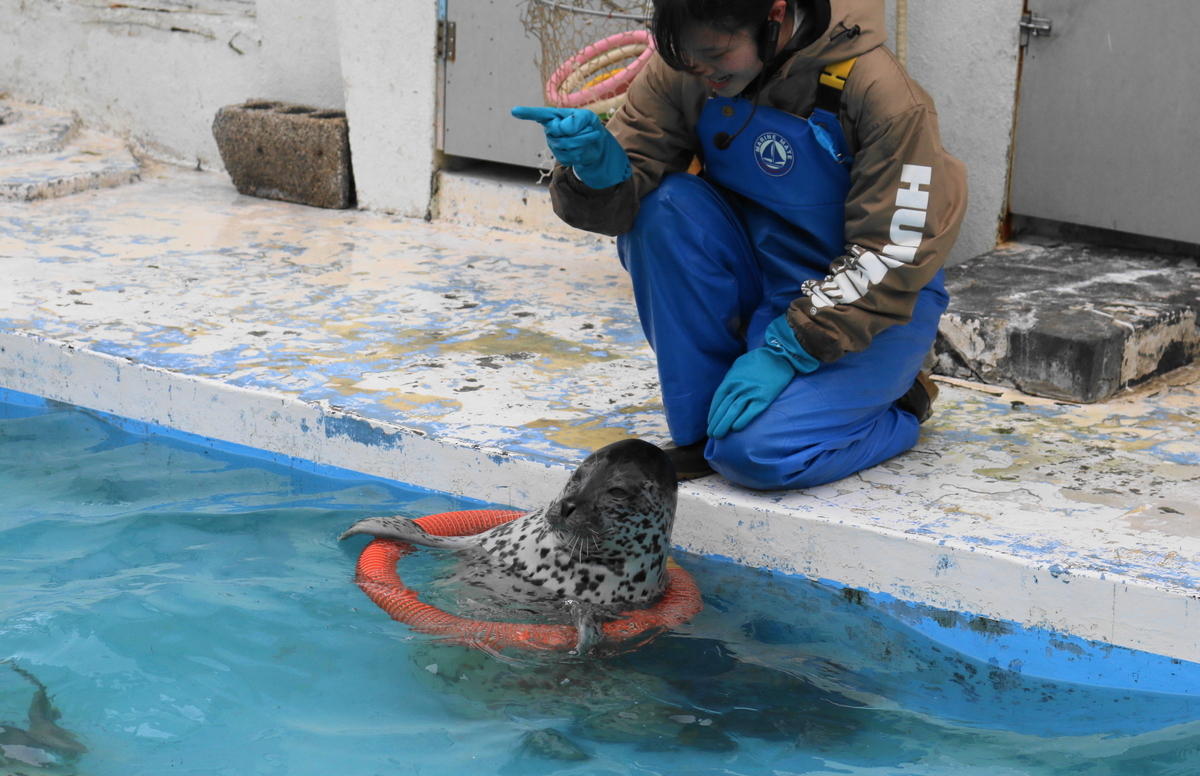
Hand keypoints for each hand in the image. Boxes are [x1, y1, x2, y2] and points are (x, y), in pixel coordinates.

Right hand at [511, 106, 631, 188]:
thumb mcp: (587, 117)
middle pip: (559, 130)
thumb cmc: (588, 126)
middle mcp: (550, 131)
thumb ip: (577, 119)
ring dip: (585, 139)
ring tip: (591, 136)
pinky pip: (573, 155)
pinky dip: (584, 150)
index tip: (514, 111)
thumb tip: (564, 128)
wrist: (597, 145)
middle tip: (589, 128)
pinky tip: (584, 148)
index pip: (539, 115)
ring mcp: (554, 145)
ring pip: (568, 143)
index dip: (527, 113)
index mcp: (553, 117)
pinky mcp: (562, 158)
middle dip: (578, 129)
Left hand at [706, 316, 819, 438]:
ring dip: (724, 425)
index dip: (713, 412)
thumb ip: (731, 379)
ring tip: (719, 436)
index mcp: (731, 379)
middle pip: (723, 408)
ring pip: (733, 411)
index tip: (710, 423)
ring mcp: (751, 393)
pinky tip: (735, 429)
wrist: (779, 356)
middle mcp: (738, 387)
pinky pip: (750, 412)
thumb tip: (725, 392)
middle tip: (711, 435)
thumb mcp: (738, 366)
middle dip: (716, 422)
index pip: (718, 399)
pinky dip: (742, 421)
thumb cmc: (758, 360)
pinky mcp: (763, 398)